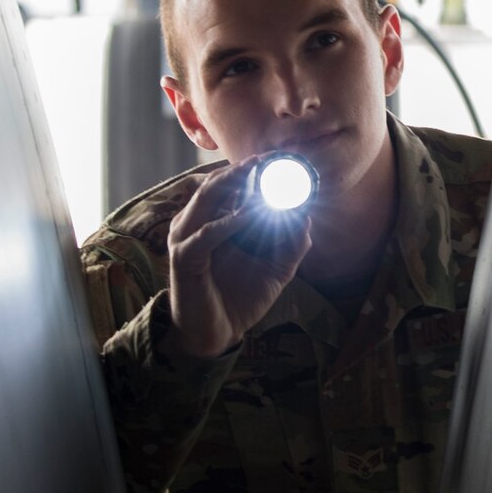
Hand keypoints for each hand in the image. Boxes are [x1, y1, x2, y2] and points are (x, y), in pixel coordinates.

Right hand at [166, 155, 312, 357]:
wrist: (216, 336)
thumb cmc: (238, 301)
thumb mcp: (274, 271)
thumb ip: (291, 246)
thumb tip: (307, 218)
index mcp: (213, 221)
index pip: (228, 185)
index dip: (250, 169)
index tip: (280, 159)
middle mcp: (196, 224)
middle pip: (215, 183)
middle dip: (243, 167)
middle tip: (271, 157)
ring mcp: (186, 238)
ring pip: (206, 198)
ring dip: (233, 182)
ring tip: (258, 170)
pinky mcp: (184, 258)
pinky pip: (206, 233)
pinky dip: (228, 221)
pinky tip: (249, 214)